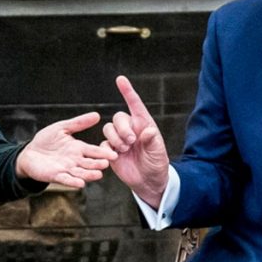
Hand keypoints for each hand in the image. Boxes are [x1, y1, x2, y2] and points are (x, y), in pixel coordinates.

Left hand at [15, 112, 117, 187]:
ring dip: (89, 175)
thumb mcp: (62, 128)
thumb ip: (78, 123)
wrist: (29, 153)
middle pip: (90, 163)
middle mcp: (75, 160)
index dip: (103, 153)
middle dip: (98, 164)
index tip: (114, 153)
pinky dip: (73, 182)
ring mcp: (66, 169)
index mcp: (78, 148)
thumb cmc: (46, 140)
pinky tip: (80, 184)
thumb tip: (97, 115)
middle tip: (107, 164)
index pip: (93, 151)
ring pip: (81, 173)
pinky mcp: (56, 176)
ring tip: (98, 174)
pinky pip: (66, 180)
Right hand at [101, 75, 168, 208]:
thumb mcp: (158, 153)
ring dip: (115, 138)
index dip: (127, 91)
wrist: (148, 181)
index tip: (120, 79)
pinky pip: (103, 144)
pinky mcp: (111, 151)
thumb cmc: (156, 164)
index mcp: (143, 124)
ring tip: (125, 149)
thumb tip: (148, 131)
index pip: (134, 104)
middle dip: (122, 128)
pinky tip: (116, 156)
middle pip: (118, 117)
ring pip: (108, 129)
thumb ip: (152, 141)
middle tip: (131, 141)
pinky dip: (108, 149)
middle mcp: (130, 129)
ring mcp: (120, 140)